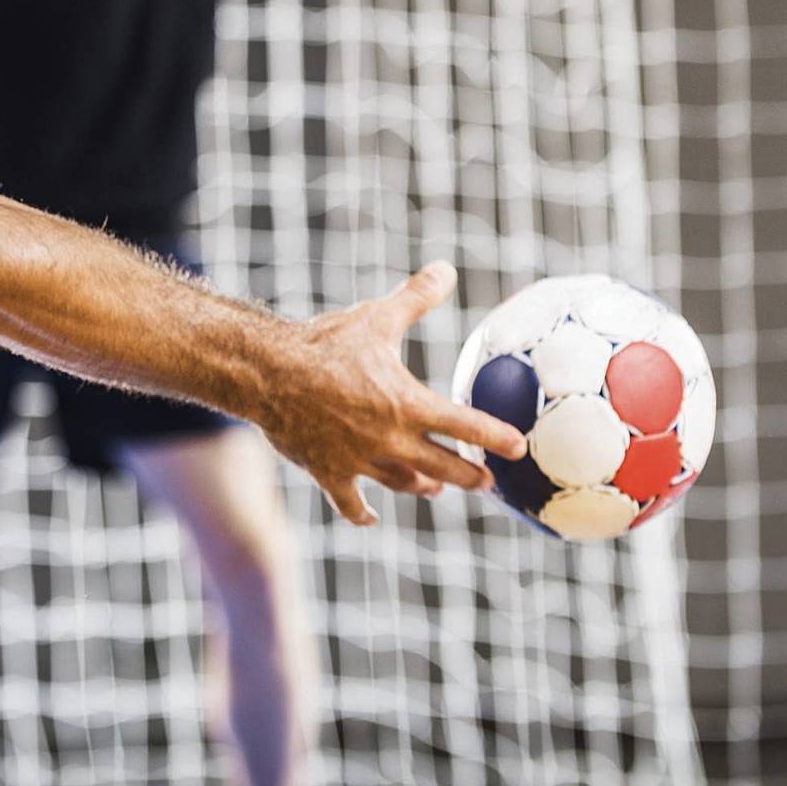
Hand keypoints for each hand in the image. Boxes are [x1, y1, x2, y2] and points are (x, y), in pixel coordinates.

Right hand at [252, 262, 527, 525]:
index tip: (518, 448)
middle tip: (487, 482)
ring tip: (435, 489)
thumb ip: (415, 297)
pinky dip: (362, 513)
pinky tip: (370, 517)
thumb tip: (445, 268)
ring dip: (424, 487)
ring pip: (403, 484)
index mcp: (407, 403)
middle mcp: (390, 439)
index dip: (496, 437)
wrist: (268, 372)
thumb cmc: (324, 344)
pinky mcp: (329, 473)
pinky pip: (351, 502)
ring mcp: (360, 461)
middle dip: (469, 475)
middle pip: (443, 466)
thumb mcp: (375, 317)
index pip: (465, 425)